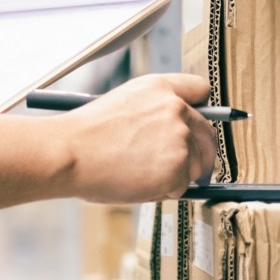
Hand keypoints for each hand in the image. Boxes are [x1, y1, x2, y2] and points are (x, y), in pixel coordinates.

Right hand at [58, 74, 216, 202]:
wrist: (71, 153)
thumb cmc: (87, 135)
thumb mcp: (124, 104)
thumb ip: (154, 111)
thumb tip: (173, 133)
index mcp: (161, 88)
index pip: (200, 89)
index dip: (199, 110)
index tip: (195, 126)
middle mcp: (176, 109)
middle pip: (207, 134)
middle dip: (200, 152)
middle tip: (188, 168)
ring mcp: (180, 139)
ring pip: (197, 164)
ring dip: (178, 175)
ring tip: (143, 176)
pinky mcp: (178, 169)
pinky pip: (182, 187)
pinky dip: (165, 191)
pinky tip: (139, 184)